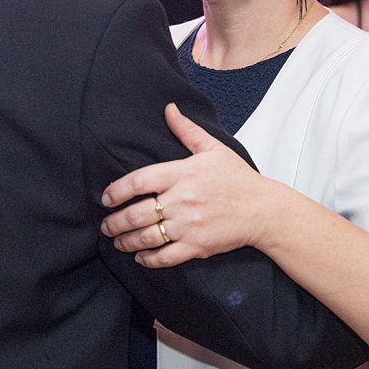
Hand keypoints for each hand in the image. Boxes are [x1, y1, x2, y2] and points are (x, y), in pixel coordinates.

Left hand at [99, 103, 270, 267]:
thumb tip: (169, 109)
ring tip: (117, 242)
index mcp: (182, 174)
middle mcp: (182, 200)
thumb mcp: (213, 148)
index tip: (106, 198)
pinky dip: (148, 259)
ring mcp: (189, 226)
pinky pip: (165, 256)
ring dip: (126, 242)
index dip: (116, 191)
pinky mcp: (197, 246)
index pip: (139, 181)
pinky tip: (140, 257)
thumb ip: (186, 130)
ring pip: (146, 237)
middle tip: (106, 225)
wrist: (263, 209)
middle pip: (136, 214)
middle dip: (115, 223)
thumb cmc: (238, 178)